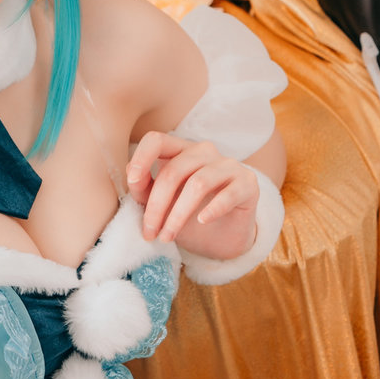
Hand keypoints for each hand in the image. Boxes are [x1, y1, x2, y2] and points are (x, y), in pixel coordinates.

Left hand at [126, 132, 259, 260]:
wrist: (222, 238)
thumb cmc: (188, 216)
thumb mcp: (161, 204)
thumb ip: (145, 188)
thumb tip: (132, 174)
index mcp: (179, 151)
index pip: (157, 140)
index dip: (142, 157)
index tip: (132, 182)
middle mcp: (204, 152)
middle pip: (174, 171)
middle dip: (156, 206)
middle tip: (149, 232)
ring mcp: (228, 165)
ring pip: (198, 183)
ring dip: (178, 214)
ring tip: (167, 236)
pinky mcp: (247, 183)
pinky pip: (229, 193)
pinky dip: (213, 209)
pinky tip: (202, 221)